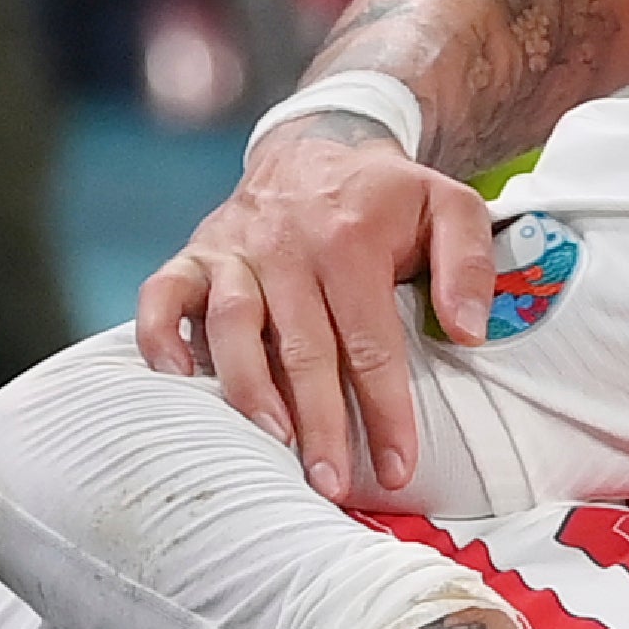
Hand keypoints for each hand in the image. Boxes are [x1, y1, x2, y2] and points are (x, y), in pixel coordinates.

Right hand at [136, 116, 502, 497]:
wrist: (318, 143)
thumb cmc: (389, 197)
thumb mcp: (449, 206)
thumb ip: (469, 264)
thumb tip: (469, 332)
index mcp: (350, 240)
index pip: (370, 341)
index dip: (385, 410)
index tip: (399, 469)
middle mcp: (286, 246)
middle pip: (302, 348)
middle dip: (318, 423)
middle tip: (331, 485)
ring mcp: (235, 250)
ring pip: (233, 326)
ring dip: (248, 390)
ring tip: (271, 447)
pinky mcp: (196, 252)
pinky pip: (163, 293)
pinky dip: (159, 336)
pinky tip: (176, 381)